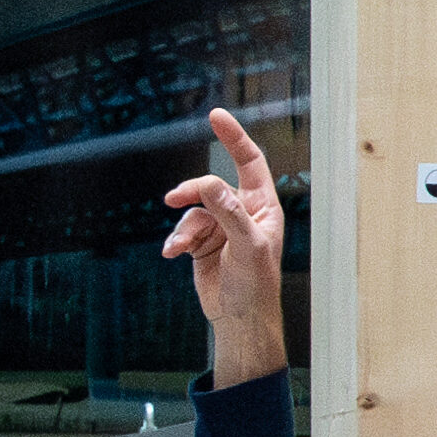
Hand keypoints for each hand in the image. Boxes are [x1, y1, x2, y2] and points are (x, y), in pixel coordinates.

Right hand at [161, 107, 292, 387]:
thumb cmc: (255, 285)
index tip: (215, 116)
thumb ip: (229, 213)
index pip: (249, 162)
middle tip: (174, 198)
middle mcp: (242, 212)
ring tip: (179, 246)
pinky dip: (177, 240)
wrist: (240, 320)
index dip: (233, 138)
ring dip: (183, 227)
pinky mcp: (202, 244)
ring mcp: (221, 228)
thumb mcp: (247, 247)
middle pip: (211, 186)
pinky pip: (183, 231)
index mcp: (263, 207)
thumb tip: (210, 182)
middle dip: (193, 191)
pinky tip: (173, 254)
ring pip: (193, 211)